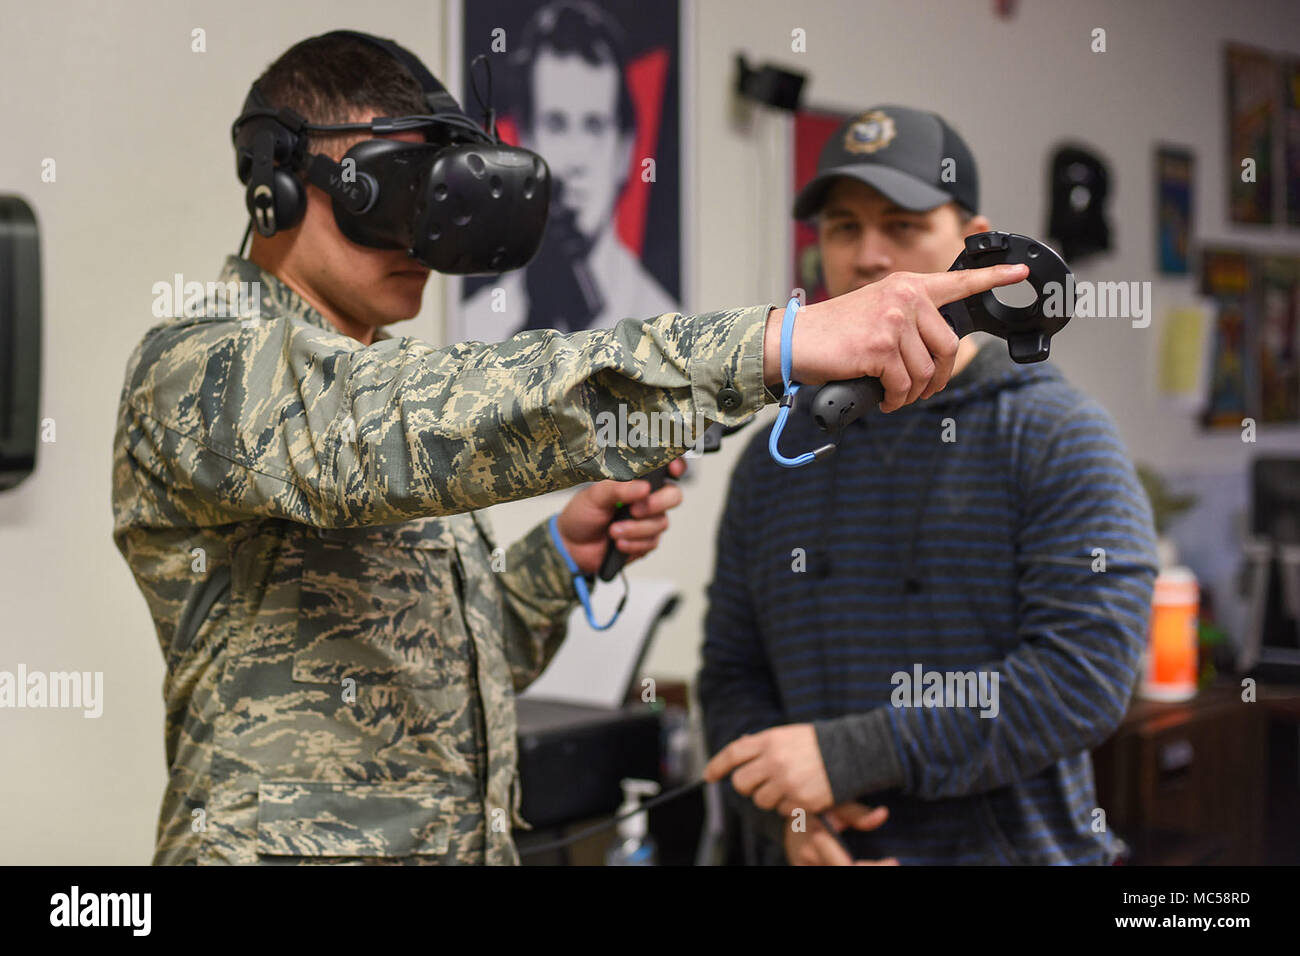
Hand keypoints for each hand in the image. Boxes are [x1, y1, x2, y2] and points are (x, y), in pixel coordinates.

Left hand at [554, 457, 686, 574]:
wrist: (572, 545)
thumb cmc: (583, 513)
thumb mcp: (595, 495)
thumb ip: (618, 488)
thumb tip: (644, 488)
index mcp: (636, 481)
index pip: (664, 469)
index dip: (676, 467)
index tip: (674, 470)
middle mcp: (647, 498)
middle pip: (674, 496)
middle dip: (657, 504)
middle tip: (635, 510)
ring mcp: (648, 520)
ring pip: (661, 522)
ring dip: (635, 529)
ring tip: (613, 531)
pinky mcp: (646, 542)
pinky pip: (651, 542)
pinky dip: (633, 544)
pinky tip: (617, 543)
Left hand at [703, 723, 831, 817]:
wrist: (854, 752)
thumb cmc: (819, 743)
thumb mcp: (788, 735)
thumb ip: (763, 744)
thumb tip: (739, 751)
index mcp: (770, 740)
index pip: (733, 753)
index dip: (718, 765)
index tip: (709, 776)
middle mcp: (774, 761)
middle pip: (741, 783)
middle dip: (747, 786)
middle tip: (760, 783)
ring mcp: (787, 783)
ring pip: (761, 800)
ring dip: (770, 797)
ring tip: (789, 785)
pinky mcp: (801, 801)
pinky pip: (782, 811)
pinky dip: (789, 806)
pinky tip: (803, 792)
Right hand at [762, 264, 1029, 410]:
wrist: (792, 341)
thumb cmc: (832, 333)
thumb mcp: (875, 311)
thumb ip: (907, 319)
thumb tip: (935, 352)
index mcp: (907, 287)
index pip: (958, 281)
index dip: (993, 279)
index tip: (1020, 272)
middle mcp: (905, 298)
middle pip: (949, 346)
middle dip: (938, 377)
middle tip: (919, 390)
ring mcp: (893, 321)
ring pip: (926, 371)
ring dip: (912, 392)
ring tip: (893, 394)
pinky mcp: (880, 346)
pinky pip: (903, 384)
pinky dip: (895, 399)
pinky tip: (883, 398)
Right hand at [784, 803, 897, 865]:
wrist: (787, 814)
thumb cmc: (817, 806)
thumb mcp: (836, 804)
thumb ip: (858, 813)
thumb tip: (883, 814)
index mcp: (817, 840)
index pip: (847, 866)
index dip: (873, 867)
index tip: (894, 862)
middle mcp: (808, 858)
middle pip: (844, 870)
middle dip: (869, 869)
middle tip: (892, 864)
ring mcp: (803, 866)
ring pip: (838, 870)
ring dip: (859, 869)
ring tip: (880, 864)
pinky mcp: (801, 868)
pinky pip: (829, 869)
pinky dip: (843, 866)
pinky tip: (861, 864)